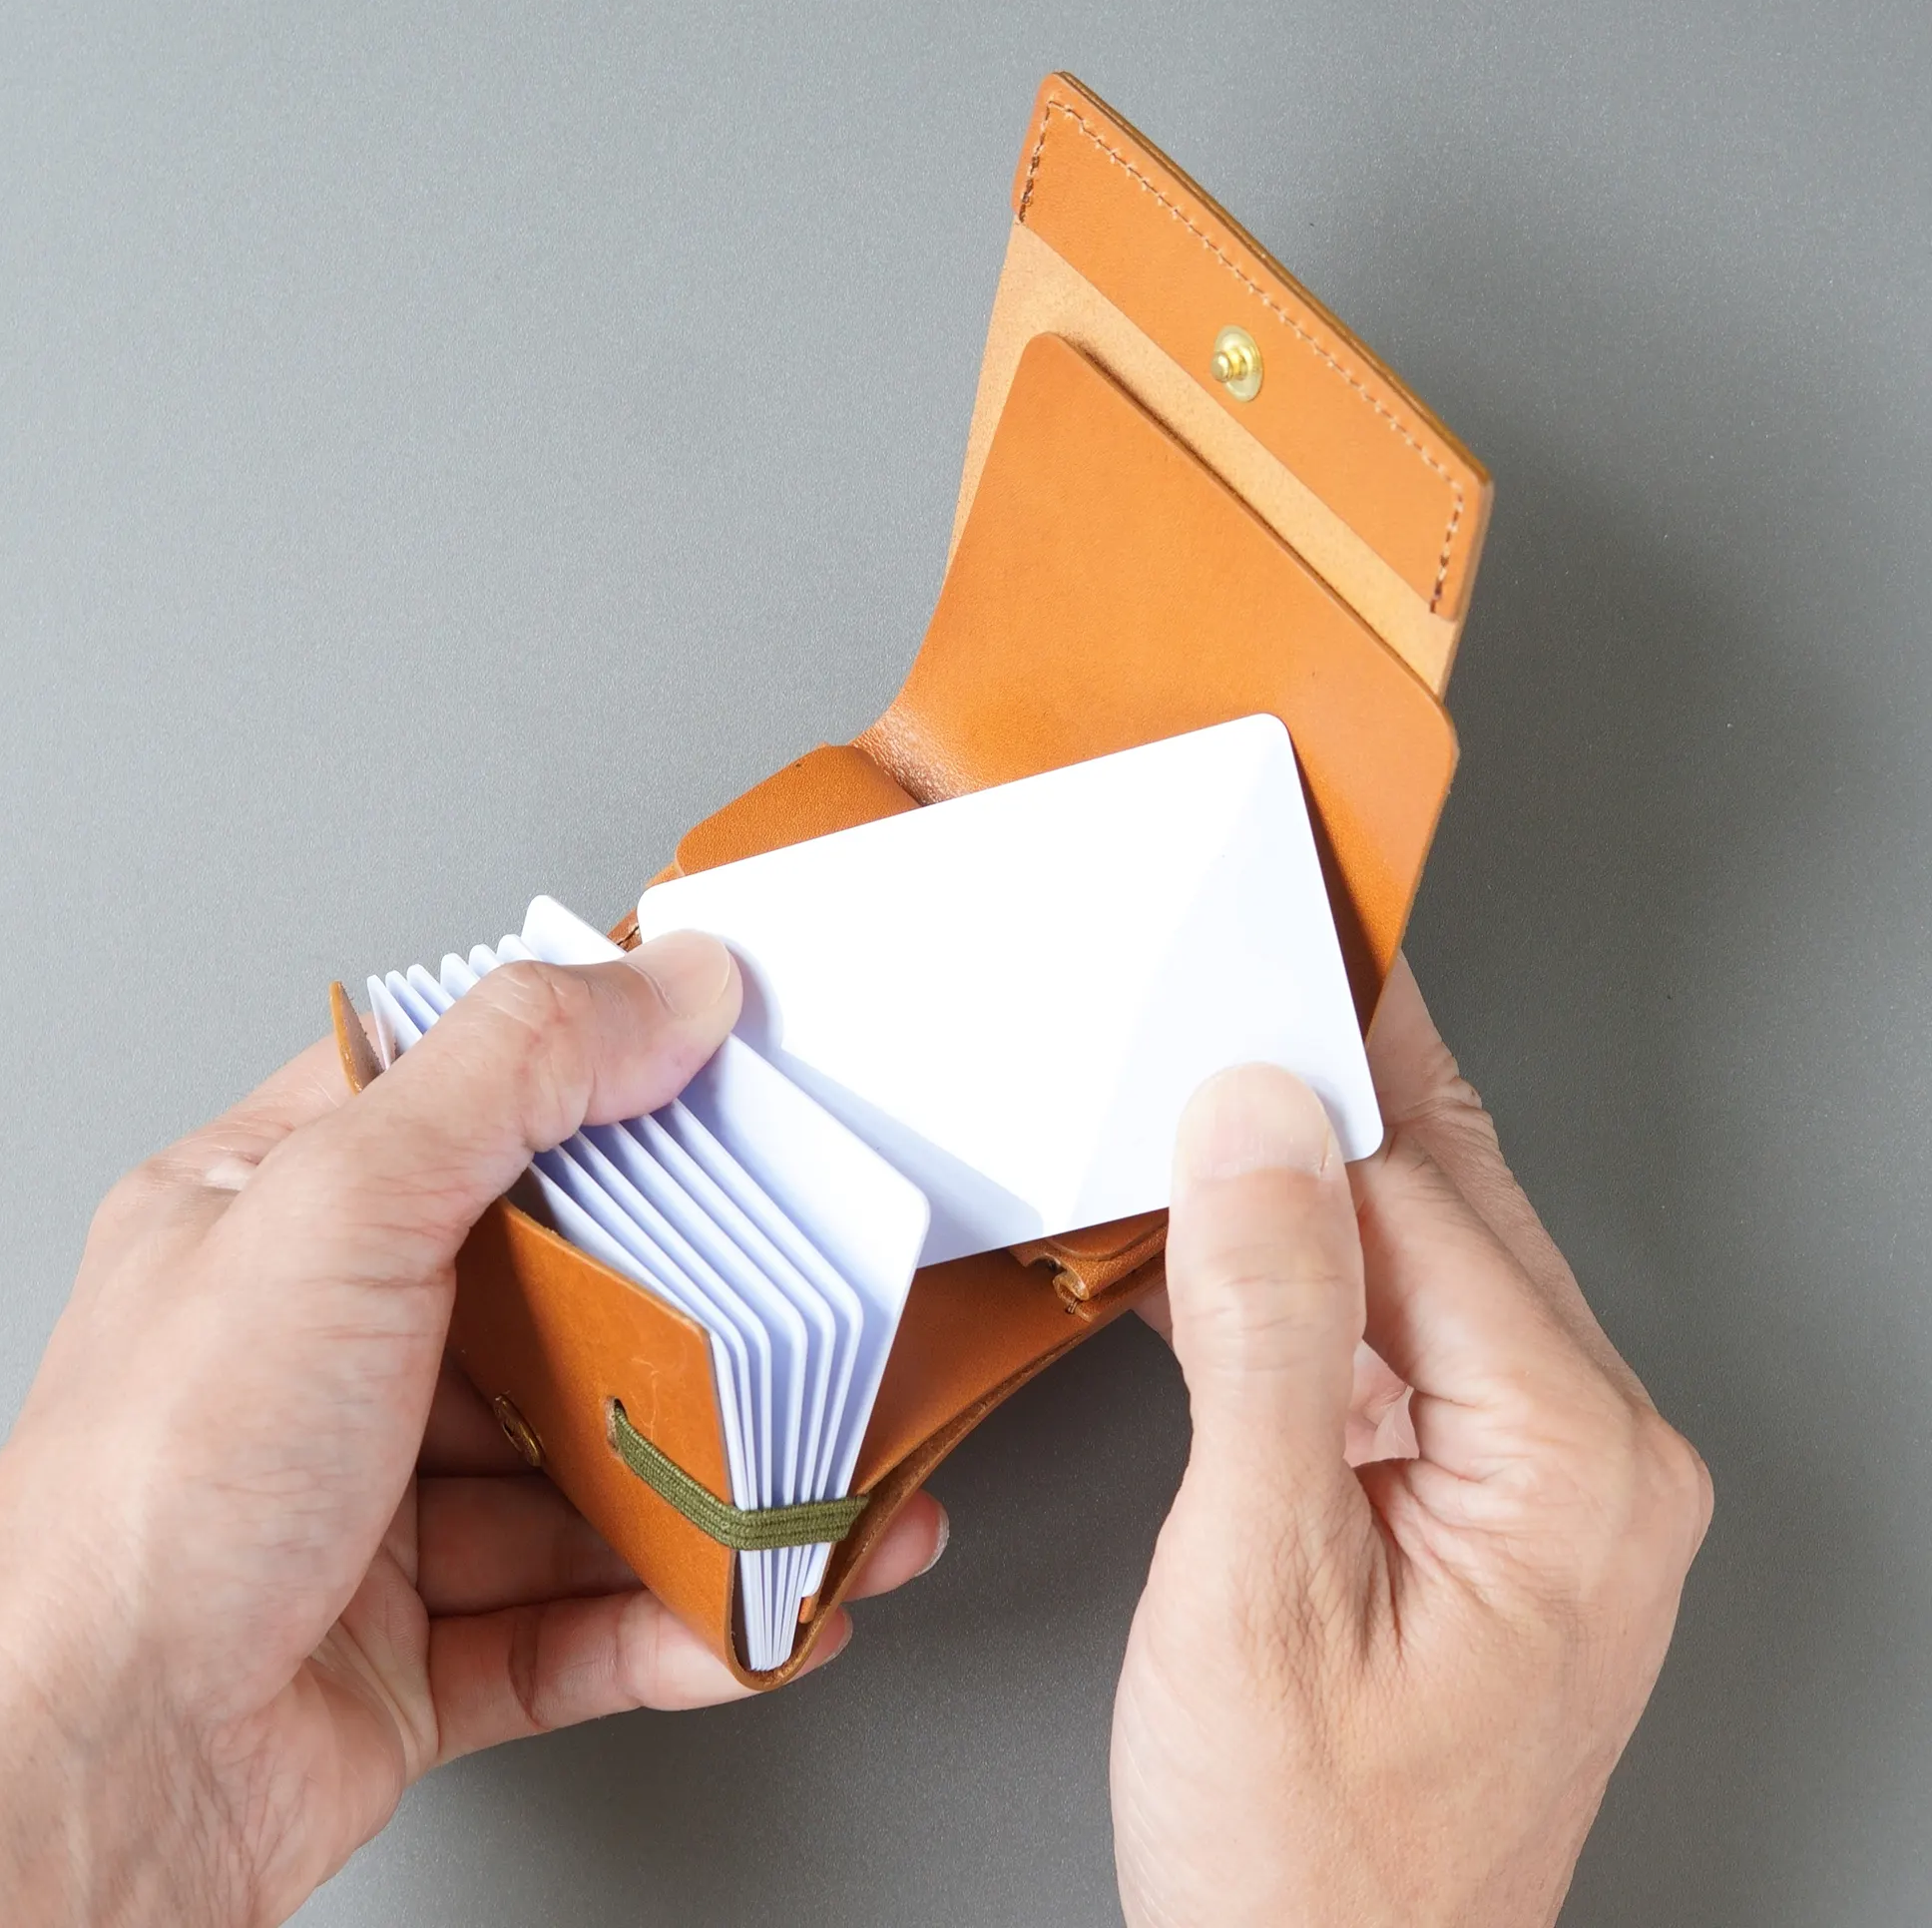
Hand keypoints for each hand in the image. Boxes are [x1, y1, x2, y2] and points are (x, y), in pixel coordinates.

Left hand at [0, 938, 946, 1926]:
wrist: (86, 1790)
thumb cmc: (154, 1490)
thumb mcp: (339, 1212)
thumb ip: (513, 1076)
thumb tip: (666, 984)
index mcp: (278, 1218)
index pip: (460, 1103)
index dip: (594, 1076)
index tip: (724, 1072)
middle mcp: (328, 1353)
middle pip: (557, 1300)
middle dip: (695, 1313)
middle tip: (813, 1298)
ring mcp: (374, 1508)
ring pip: (585, 1475)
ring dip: (717, 1491)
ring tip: (826, 1492)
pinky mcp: (417, 1648)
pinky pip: (583, 1620)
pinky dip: (680, 1624)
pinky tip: (758, 1612)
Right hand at [1113, 959, 1712, 1926]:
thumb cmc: (1308, 1858)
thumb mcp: (1256, 1584)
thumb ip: (1266, 1337)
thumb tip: (1254, 1131)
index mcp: (1573, 1458)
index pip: (1423, 1190)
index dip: (1311, 1073)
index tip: (1246, 953)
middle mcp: (1594, 1453)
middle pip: (1446, 1201)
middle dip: (1323, 1092)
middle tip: (1225, 974)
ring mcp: (1549, 1479)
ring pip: (1420, 1257)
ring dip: (1302, 1184)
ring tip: (1195, 1096)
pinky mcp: (1489, 1502)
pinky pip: (1399, 1336)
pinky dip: (1305, 1279)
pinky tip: (1221, 1245)